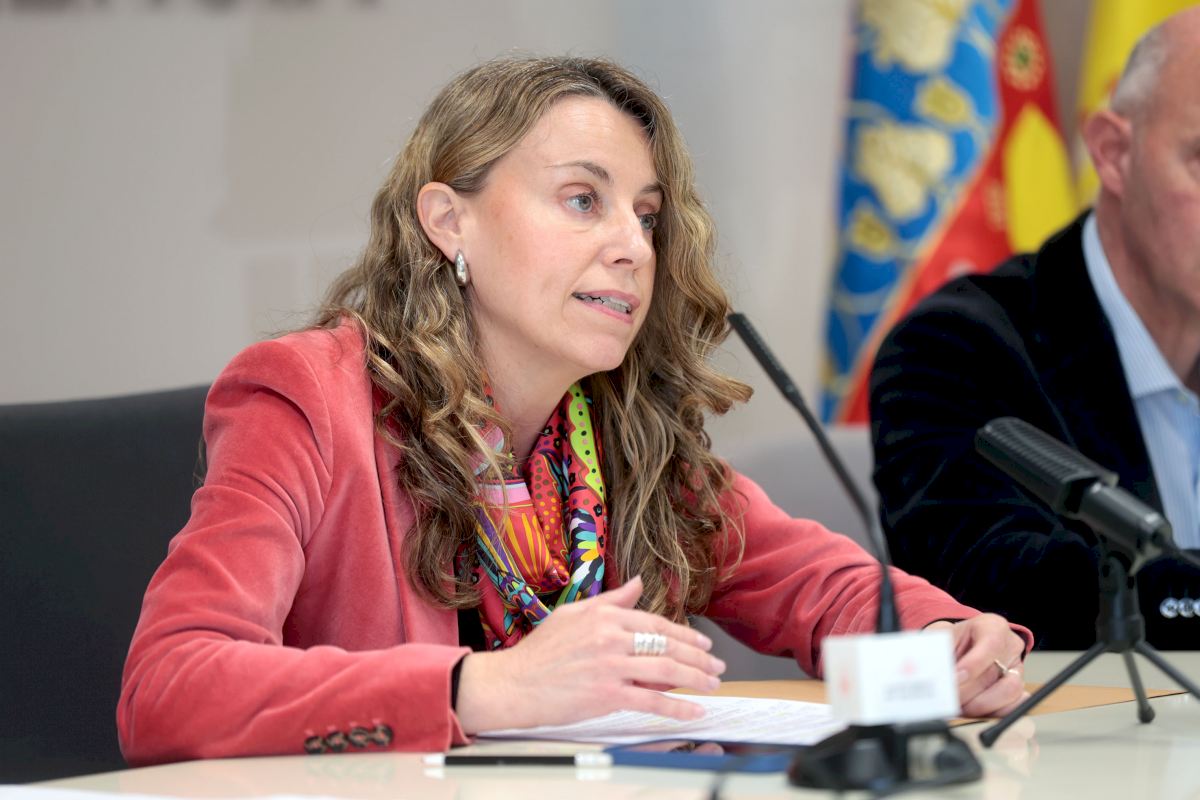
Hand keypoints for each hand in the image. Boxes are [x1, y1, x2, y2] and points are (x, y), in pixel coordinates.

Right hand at [454, 576, 725, 733]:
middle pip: (668, 645)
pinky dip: (678, 707)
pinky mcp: (608, 695)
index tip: (702, 643)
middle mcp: (611, 637)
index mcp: (604, 616)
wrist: (514, 684)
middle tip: (716, 665)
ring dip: (696, 678)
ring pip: (667, 670)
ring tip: (713, 684)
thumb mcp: (573, 614)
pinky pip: (651, 700)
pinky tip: (694, 710)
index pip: (656, 622)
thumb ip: (610, 601)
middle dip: (699, 657)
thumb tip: (637, 583)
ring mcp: (611, 666)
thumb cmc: (540, 651)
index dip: (685, 634)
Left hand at [926, 614, 1027, 716]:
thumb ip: (939, 654)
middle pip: (995, 672)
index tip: (954, 678)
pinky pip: (1014, 705)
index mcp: (992, 626)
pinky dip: (993, 712)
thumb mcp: (942, 639)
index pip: (991, 644)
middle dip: (967, 691)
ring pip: (1009, 691)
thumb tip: (931, 673)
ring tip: (958, 707)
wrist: (958, 648)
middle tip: (947, 699)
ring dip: (980, 704)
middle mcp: (1010, 647)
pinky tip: (975, 712)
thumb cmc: (951, 642)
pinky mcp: (1019, 690)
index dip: (973, 664)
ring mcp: (1017, 669)